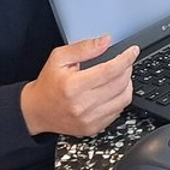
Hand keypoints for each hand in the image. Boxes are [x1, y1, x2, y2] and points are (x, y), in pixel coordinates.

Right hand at [20, 35, 136, 136]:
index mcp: (73, 86)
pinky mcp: (93, 128)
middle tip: (124, 62)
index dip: (126, 58)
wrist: (37, 111)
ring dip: (127, 84)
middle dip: (127, 69)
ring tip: (120, 76)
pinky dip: (120, 98)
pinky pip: (118, 111)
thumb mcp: (59, 58)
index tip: (133, 51)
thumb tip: (105, 41)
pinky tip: (112, 91)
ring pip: (124, 99)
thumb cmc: (48, 84)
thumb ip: (84, 48)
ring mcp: (89, 119)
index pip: (110, 70)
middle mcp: (82, 105)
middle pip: (120, 84)